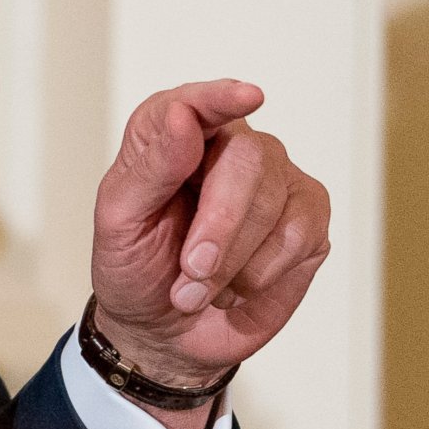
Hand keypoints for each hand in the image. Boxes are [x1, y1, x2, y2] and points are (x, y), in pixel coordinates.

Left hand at [90, 80, 330, 428]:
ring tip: (198, 287)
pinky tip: (235, 286)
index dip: (221, 99)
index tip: (246, 96)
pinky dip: (259, 275)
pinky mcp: (308, 220)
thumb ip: (150, 166)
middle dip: (219, 226)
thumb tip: (183, 116)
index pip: (199, 103)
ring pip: (275, 206)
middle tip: (191, 271)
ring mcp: (278, 181)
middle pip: (248, 160)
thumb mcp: (120, 221)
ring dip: (230, 264)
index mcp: (177, 135)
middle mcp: (234, 147)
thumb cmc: (136, 266)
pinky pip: (299, 239)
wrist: (163, 332)